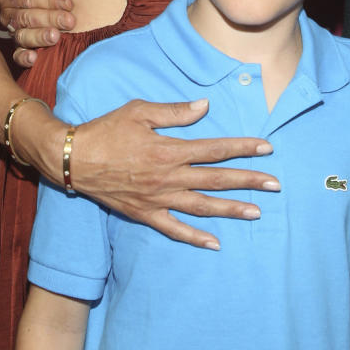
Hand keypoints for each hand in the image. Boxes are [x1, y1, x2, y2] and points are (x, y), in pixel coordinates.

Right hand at [0, 0, 73, 67]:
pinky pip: (17, 55)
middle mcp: (8, 12)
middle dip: (49, 19)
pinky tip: (34, 58)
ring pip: (22, 36)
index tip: (68, 3)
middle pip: (25, 17)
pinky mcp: (20, 46)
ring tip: (56, 37)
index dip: (47, 0)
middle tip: (69, 21)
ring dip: (39, 37)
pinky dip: (23, 57)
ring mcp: (13, 31)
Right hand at [68, 99, 276, 248]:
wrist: (74, 159)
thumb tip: (205, 106)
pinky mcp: (145, 214)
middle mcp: (168, 176)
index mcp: (169, 149)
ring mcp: (158, 198)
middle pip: (216, 179)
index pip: (215, 149)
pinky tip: (215, 243)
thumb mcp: (139, 111)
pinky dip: (195, 237)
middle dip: (249, 181)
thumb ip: (175, 112)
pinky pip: (174, 229)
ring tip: (256, 213)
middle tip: (275, 185)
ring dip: (231, 210)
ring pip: (202, 206)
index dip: (243, 148)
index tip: (267, 149)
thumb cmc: (106, 130)